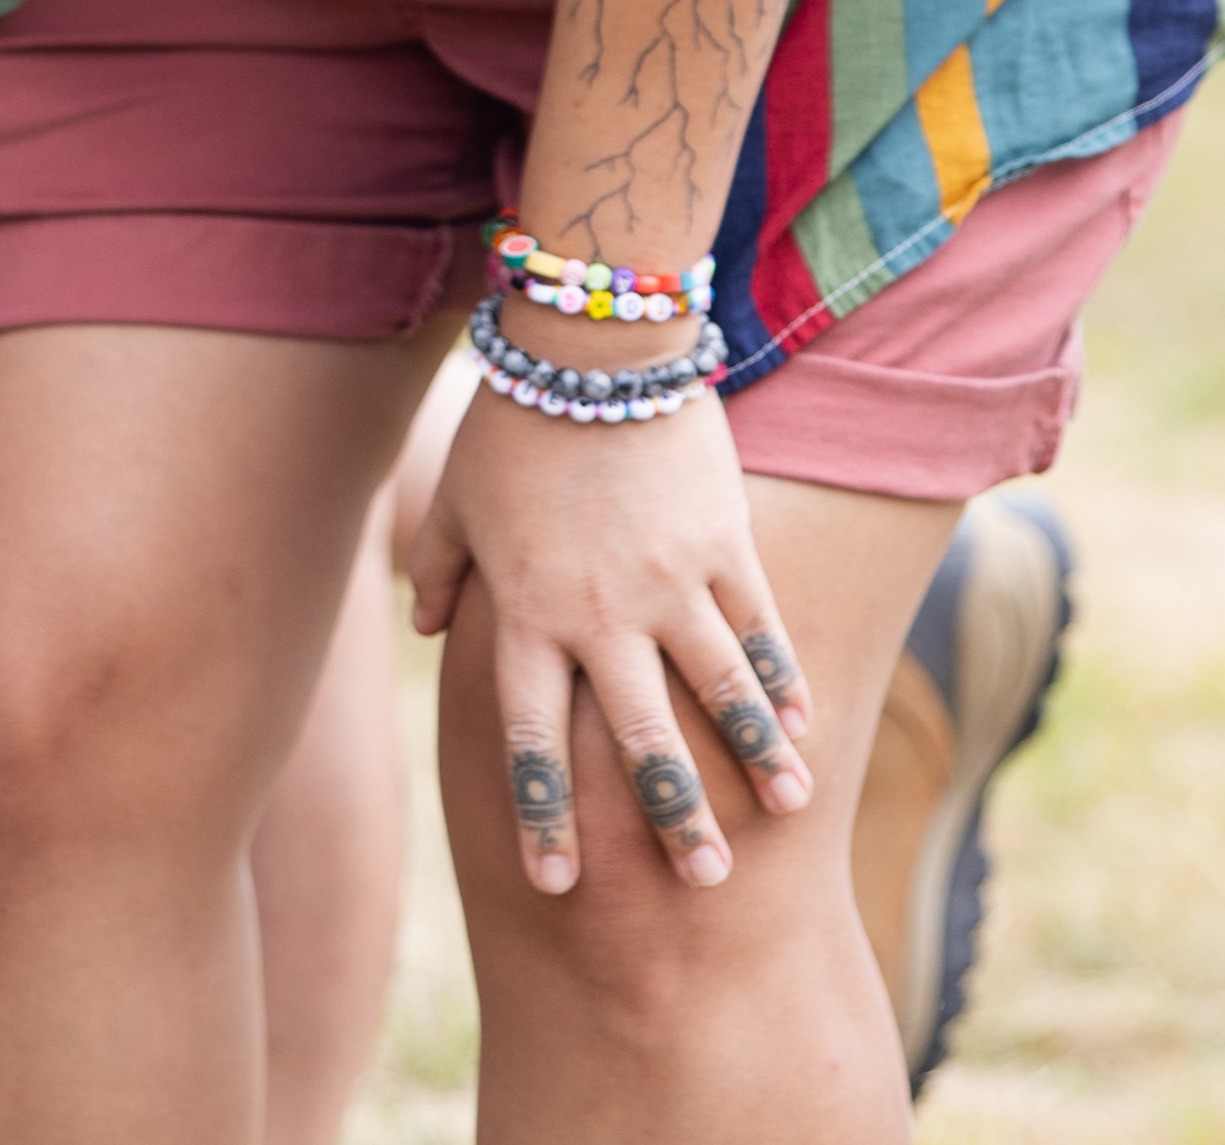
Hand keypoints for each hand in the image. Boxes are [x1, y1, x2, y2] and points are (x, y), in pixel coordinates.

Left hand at [407, 373, 813, 894]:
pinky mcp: (725, 546)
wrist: (589, 347)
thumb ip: (439, 568)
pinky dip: (784, 679)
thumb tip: (425, 629)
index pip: (531, 735)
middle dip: (670, 815)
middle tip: (699, 884)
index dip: (541, 811)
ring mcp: (671, 581)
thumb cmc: (511, 423)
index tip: (553, 884)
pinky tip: (806, 724)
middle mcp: (601, 611)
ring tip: (786, 809)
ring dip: (757, 758)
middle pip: (638, 736)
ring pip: (722, 692)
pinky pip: (761, 628)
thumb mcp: (457, 496)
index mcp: (528, 610)